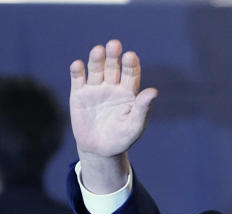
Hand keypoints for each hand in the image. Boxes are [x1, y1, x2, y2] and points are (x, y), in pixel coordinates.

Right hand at [70, 39, 156, 191]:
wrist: (100, 150)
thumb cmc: (122, 138)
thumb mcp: (134, 125)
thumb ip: (142, 108)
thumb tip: (154, 91)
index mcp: (129, 93)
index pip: (131, 75)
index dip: (131, 65)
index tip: (131, 56)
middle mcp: (112, 87)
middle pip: (113, 68)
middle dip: (113, 57)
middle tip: (114, 45)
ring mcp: (95, 89)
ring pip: (96, 70)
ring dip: (96, 59)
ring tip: (98, 50)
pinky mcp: (78, 94)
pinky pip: (78, 79)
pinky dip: (77, 72)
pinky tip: (78, 65)